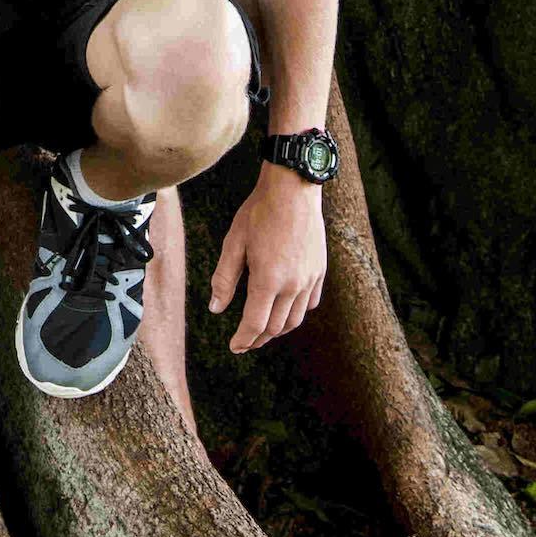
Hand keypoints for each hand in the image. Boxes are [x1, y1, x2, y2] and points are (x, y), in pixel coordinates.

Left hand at [209, 165, 326, 352]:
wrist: (293, 189)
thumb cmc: (259, 212)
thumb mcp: (234, 243)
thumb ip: (224, 278)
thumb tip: (215, 308)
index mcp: (268, 279)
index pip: (255, 323)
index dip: (243, 339)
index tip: (234, 347)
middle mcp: (292, 284)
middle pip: (276, 326)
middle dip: (258, 338)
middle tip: (245, 341)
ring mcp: (310, 278)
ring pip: (295, 318)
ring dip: (278, 330)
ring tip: (264, 331)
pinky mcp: (319, 270)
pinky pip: (310, 302)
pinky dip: (297, 312)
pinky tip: (287, 309)